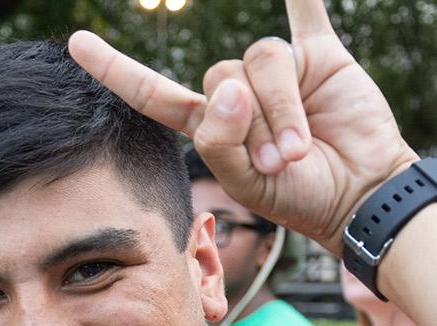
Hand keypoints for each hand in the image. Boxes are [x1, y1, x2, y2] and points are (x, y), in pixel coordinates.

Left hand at [67, 0, 418, 254]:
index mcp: (207, 124)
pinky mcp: (320, 55)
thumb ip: (223, 142)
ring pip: (261, 59)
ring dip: (280, 108)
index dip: (115, 69)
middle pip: (222, 78)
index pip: (152, 92)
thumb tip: (230, 87)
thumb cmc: (299, 196)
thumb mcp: (246, 185)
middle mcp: (237, 91)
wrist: (359, 194)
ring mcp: (277, 71)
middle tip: (277, 164)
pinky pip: (305, 12)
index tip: (77, 43)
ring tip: (300, 147)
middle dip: (250, 123)